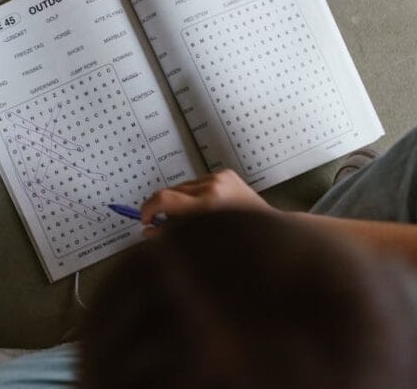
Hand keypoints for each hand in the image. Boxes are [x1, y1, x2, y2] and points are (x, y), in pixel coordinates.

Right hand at [140, 169, 276, 235]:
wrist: (271, 229)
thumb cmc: (239, 243)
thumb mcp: (200, 243)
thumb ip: (170, 235)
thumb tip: (148, 230)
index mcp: (208, 204)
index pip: (164, 198)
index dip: (148, 208)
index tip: (144, 218)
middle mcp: (214, 186)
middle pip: (171, 191)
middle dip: (164, 208)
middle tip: (165, 224)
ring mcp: (221, 177)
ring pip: (183, 187)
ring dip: (180, 202)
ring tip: (193, 219)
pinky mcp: (226, 174)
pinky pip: (198, 183)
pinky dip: (195, 196)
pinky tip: (207, 209)